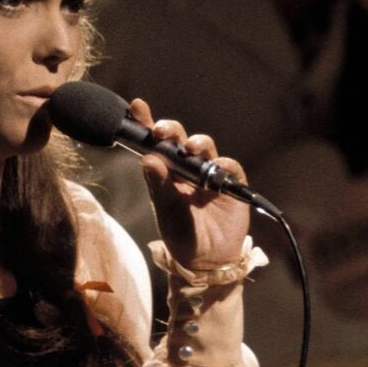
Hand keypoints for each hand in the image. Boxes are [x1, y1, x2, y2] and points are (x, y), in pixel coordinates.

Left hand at [130, 98, 249, 269]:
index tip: (136, 106)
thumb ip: (157, 185)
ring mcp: (209, 174)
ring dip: (197, 143)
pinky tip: (214, 167)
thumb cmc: (181, 233)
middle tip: (161, 131)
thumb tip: (147, 158)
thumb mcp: (165, 211)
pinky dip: (222, 164)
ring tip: (189, 148)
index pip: (154, 143)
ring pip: (204, 147)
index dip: (146, 123)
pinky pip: (229, 167)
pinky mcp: (231, 184)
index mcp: (165, 171)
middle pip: (178, 139)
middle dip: (170, 129)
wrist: (206, 260)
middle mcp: (186, 168)